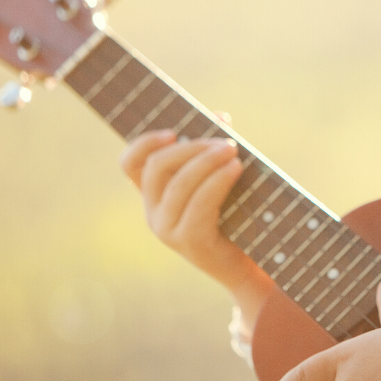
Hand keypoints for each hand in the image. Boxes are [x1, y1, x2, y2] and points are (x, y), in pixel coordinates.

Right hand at [120, 129, 250, 288]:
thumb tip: (220, 116)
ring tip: (233, 151)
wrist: (249, 264)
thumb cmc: (236, 216)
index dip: (144, 143)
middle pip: (157, 166)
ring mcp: (168, 229)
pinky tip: (235, 169)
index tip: (173, 131)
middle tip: (225, 142)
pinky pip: (199, 205)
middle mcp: (153, 212)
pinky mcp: (190, 241)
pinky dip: (217, 182)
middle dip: (191, 147)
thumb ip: (214, 148)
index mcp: (154, 194)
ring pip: (179, 184)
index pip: (130, 164)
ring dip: (207, 161)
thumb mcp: (221, 178)